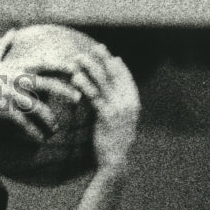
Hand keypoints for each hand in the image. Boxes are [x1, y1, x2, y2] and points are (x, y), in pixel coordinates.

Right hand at [0, 29, 84, 141]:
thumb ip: (3, 44)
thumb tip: (12, 30)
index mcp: (15, 66)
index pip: (43, 63)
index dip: (61, 66)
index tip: (75, 70)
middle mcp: (15, 78)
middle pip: (46, 83)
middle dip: (64, 90)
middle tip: (78, 98)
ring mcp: (9, 94)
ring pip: (36, 107)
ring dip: (49, 119)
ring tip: (56, 128)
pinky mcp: (2, 109)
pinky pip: (22, 122)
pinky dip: (32, 132)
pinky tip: (40, 139)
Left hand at [68, 45, 139, 169]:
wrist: (115, 160)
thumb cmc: (114, 140)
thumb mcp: (119, 119)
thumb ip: (117, 103)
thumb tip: (108, 90)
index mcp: (134, 101)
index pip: (125, 75)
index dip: (114, 62)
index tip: (104, 51)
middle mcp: (129, 102)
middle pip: (114, 74)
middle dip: (102, 59)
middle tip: (90, 49)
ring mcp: (118, 108)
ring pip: (102, 82)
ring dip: (89, 67)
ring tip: (77, 59)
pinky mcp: (106, 116)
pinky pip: (94, 96)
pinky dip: (84, 84)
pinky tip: (75, 77)